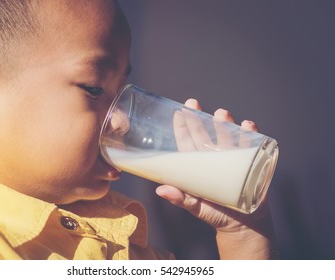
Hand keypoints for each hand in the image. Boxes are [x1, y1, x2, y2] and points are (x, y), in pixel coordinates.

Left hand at [155, 99, 276, 258]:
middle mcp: (214, 157)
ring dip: (224, 123)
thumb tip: (160, 190)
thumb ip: (180, 198)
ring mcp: (232, 158)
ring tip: (221, 114)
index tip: (179, 112)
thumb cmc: (215, 214)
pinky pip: (250, 145)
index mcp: (198, 164)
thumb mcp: (195, 206)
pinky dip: (249, 134)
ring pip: (227, 135)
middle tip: (194, 104)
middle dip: (199, 118)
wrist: (243, 225)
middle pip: (205, 133)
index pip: (188, 142)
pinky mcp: (250, 162)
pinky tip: (247, 126)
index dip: (183, 127)